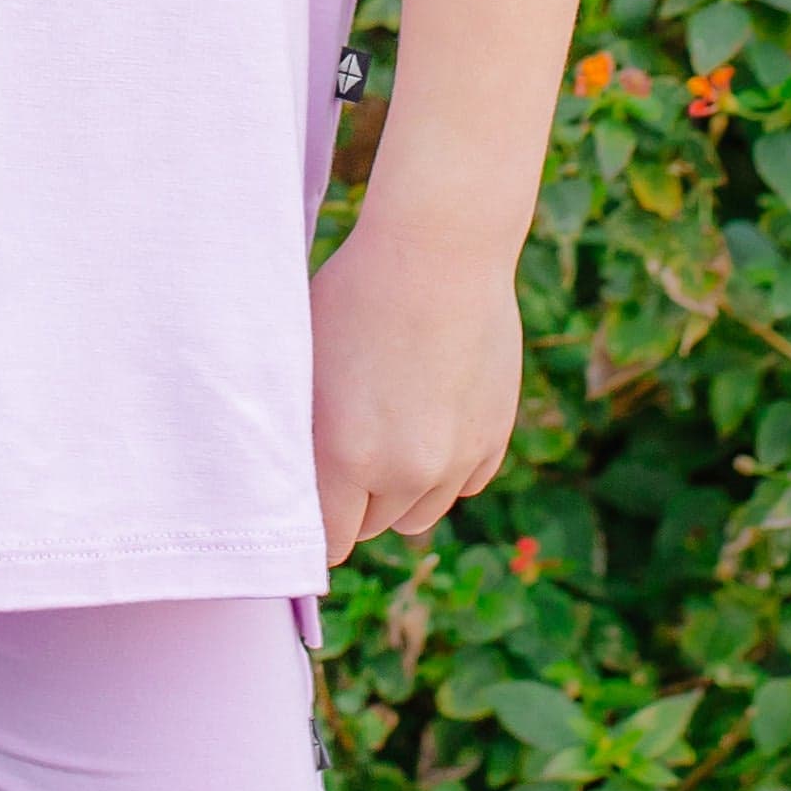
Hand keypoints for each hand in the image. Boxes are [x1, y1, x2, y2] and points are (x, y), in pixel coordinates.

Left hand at [307, 217, 524, 567]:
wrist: (439, 249)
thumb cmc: (354, 295)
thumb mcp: (305, 365)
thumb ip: (305, 437)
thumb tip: (296, 483)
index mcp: (347, 456)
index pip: (330, 541)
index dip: (315, 527)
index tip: (308, 506)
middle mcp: (408, 471)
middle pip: (373, 525)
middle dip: (354, 500)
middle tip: (343, 449)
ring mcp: (458, 457)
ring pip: (421, 511)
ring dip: (401, 490)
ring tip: (385, 433)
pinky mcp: (494, 437)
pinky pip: (463, 482)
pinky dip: (445, 466)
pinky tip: (426, 416)